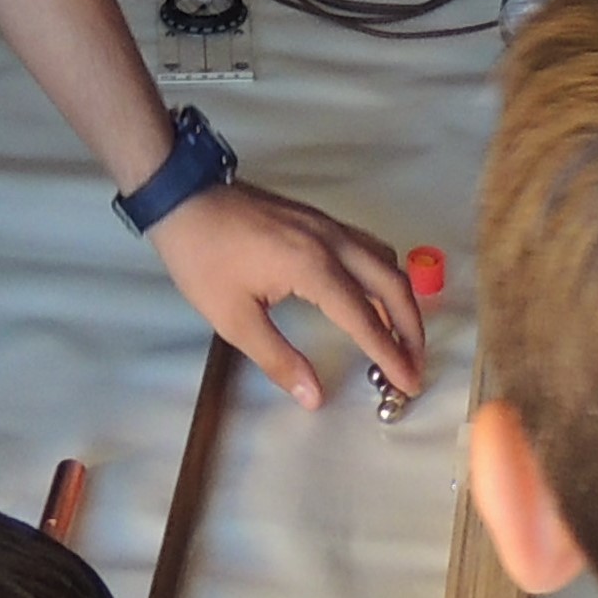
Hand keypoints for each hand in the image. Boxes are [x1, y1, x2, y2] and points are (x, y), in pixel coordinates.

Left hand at [143, 179, 429, 406]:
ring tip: (400, 336)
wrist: (183, 199)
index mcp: (313, 267)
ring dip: (401, 299)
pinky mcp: (319, 220)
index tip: (409, 382)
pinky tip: (373, 297)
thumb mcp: (234, 319)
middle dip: (411, 328)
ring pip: (385, 260)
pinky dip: (384, 276)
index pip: (365, 318)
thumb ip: (278, 359)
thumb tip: (314, 398)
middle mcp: (332, 242)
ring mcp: (329, 226)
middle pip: (392, 284)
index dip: (390, 353)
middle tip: (415, 364)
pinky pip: (368, 248)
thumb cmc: (203, 260)